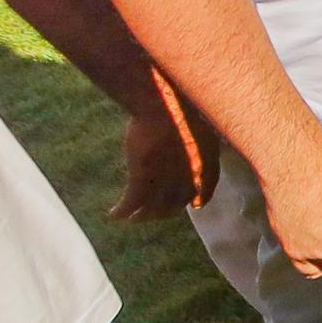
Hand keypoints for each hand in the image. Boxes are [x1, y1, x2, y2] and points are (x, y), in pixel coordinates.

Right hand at [112, 70, 212, 221]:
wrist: (167, 105)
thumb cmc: (183, 103)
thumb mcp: (199, 118)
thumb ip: (197, 130)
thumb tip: (196, 129)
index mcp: (207, 160)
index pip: (207, 188)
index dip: (198, 198)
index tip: (193, 204)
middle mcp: (190, 176)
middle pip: (178, 202)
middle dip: (166, 210)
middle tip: (154, 212)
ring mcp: (167, 180)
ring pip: (154, 207)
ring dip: (142, 216)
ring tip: (133, 218)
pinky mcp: (143, 179)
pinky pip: (132, 202)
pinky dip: (122, 211)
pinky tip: (114, 214)